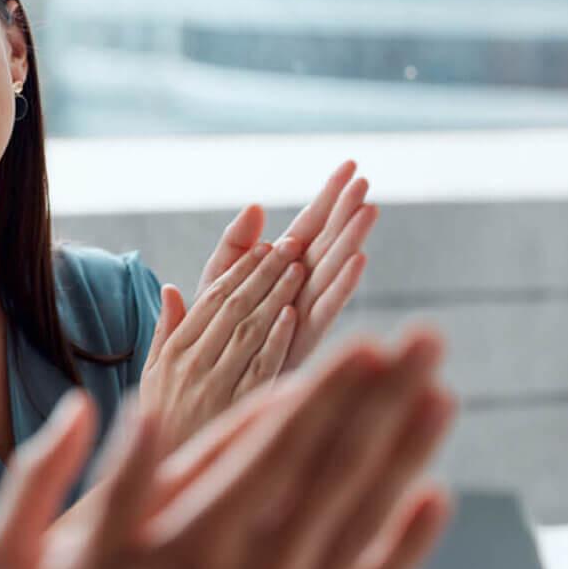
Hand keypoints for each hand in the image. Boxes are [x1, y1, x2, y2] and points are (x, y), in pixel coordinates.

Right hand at [0, 329, 456, 568]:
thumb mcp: (55, 568)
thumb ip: (107, 489)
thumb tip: (138, 410)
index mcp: (192, 544)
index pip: (274, 451)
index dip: (324, 394)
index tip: (366, 343)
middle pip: (336, 471)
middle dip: (385, 399)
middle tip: (426, 337)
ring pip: (366, 521)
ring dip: (409, 453)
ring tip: (442, 394)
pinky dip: (408, 545)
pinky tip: (434, 500)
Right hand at [141, 234, 307, 446]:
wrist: (156, 491)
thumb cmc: (161, 431)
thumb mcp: (151, 379)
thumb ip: (164, 332)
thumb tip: (172, 288)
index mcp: (172, 355)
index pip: (210, 300)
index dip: (239, 270)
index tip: (264, 245)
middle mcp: (192, 367)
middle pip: (233, 308)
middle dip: (264, 273)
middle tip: (292, 244)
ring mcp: (215, 388)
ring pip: (250, 331)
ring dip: (276, 295)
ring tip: (300, 266)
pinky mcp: (237, 411)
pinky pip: (260, 368)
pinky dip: (278, 338)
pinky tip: (294, 314)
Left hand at [197, 160, 378, 370]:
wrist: (198, 403)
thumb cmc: (210, 343)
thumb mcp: (216, 285)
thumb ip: (234, 249)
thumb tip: (256, 207)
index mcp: (280, 276)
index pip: (310, 229)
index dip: (329, 198)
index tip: (351, 165)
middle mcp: (299, 295)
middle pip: (327, 246)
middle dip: (346, 213)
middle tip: (366, 179)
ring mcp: (303, 320)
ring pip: (331, 273)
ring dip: (350, 242)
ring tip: (368, 210)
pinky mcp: (300, 346)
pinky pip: (322, 313)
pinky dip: (339, 287)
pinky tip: (357, 261)